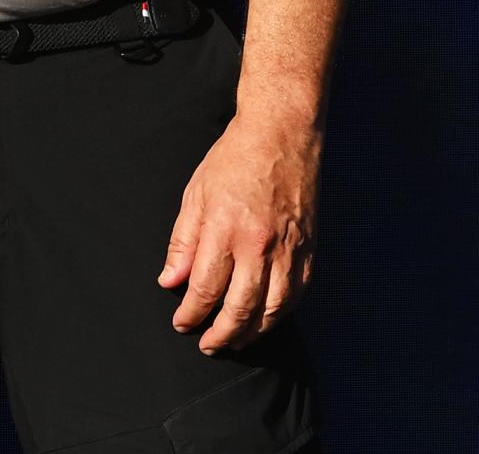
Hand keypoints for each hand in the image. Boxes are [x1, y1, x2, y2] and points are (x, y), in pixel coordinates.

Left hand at [158, 112, 320, 352]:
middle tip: (208, 343)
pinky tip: (265, 319)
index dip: (192, 313)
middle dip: (220, 333)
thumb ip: (183, 242)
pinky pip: (296, 294)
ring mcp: (288, 249)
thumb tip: (170, 281)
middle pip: (240, 307)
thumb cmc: (234, 160)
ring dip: (252, 332)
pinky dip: (280, 314)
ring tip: (235, 340)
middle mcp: (259, 244)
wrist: (282, 135)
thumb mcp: (196, 194)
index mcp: (225, 229)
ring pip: (272, 309)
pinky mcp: (308, 249)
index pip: (205, 288)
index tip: (182, 324)